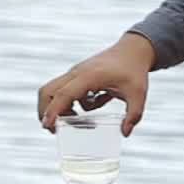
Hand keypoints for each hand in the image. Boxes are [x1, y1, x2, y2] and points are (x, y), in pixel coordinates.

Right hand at [36, 32, 155, 136]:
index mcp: (89, 76)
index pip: (64, 94)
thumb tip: (125, 133)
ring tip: (79, 118)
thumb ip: (133, 114)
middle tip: (55, 129)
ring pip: (52, 90)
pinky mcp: (77, 75)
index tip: (48, 126)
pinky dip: (72, 102)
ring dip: (60, 108)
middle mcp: (77, 73)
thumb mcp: (138, 94)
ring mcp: (75, 73)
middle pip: (47, 91)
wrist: (133, 50)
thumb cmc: (134, 69)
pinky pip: (65, 91)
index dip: (54, 111)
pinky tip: (94, 102)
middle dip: (45, 111)